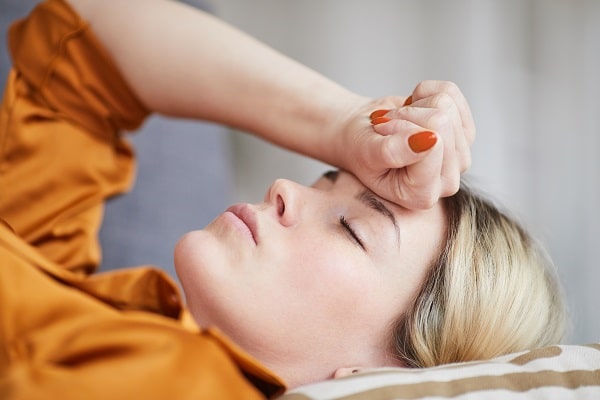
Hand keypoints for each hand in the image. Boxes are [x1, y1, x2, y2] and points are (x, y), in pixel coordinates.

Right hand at [335, 80, 474, 209]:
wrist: (364, 136)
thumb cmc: (361, 149)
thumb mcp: (368, 153)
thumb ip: (393, 152)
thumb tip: (428, 140)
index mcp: (422, 195)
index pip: (434, 143)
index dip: (402, 127)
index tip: (382, 134)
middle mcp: (446, 181)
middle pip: (442, 122)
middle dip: (408, 115)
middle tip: (389, 127)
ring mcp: (459, 157)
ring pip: (446, 106)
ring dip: (415, 106)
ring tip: (399, 122)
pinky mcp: (465, 134)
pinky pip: (450, 92)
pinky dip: (424, 93)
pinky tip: (412, 110)